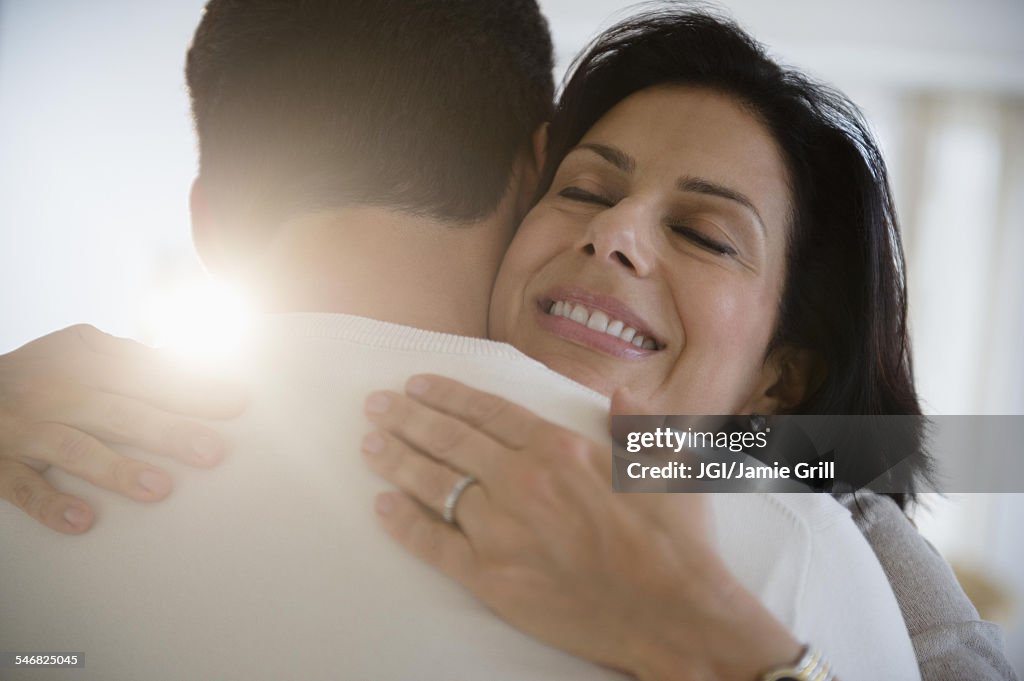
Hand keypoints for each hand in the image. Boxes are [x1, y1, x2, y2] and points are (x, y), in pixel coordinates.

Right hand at [0, 324, 245, 533]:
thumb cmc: (36, 375)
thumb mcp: (77, 351)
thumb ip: (129, 358)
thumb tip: (187, 364)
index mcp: (84, 364)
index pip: (145, 375)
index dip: (190, 388)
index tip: (235, 403)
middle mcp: (57, 394)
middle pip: (120, 412)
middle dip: (168, 430)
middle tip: (211, 450)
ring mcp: (26, 430)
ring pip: (76, 449)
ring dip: (117, 469)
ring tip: (160, 487)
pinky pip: (24, 488)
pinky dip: (51, 504)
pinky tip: (83, 520)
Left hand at [361, 375, 800, 680]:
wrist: (675, 615)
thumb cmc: (675, 540)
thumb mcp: (666, 464)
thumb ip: (635, 422)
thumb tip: (622, 393)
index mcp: (560, 447)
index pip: (487, 411)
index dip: (446, 394)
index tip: (416, 384)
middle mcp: (522, 481)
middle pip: (450, 440)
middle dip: (407, 418)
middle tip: (375, 405)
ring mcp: (502, 530)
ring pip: (434, 485)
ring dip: (396, 460)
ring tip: (369, 445)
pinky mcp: (492, 578)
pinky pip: (434, 544)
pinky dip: (403, 524)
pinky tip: (381, 507)